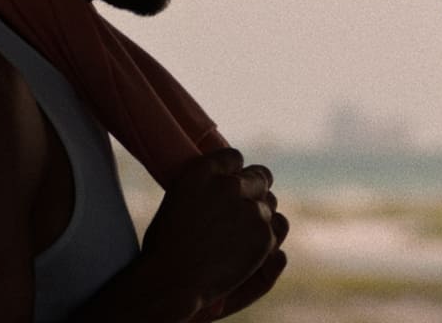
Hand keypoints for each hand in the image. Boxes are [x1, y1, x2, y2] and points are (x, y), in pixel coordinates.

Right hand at [140, 148, 280, 311]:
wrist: (171, 283)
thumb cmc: (165, 246)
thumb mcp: (178, 199)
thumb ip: (206, 184)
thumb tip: (229, 178)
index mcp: (202, 172)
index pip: (234, 157)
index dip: (235, 173)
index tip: (232, 185)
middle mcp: (229, 185)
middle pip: (260, 176)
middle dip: (255, 190)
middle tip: (242, 211)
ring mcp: (249, 209)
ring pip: (270, 204)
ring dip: (260, 215)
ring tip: (239, 236)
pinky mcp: (263, 235)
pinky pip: (275, 228)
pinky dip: (265, 238)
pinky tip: (245, 251)